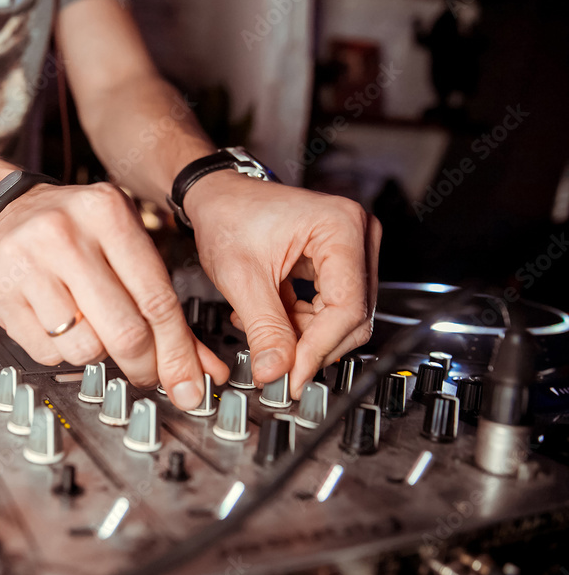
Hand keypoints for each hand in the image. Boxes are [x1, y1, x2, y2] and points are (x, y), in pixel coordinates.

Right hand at [0, 182, 227, 409]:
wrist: (7, 211)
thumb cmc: (77, 232)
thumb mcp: (127, 247)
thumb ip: (165, 307)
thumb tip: (202, 368)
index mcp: (106, 212)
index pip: (156, 299)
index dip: (177, 351)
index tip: (188, 383)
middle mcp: (63, 233)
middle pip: (124, 331)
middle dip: (143, 365)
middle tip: (146, 372)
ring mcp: (26, 263)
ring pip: (85, 348)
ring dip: (96, 353)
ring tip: (90, 328)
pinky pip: (47, 352)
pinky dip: (61, 351)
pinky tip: (58, 325)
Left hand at [185, 171, 381, 397]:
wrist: (216, 198)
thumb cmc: (228, 216)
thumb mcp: (241, 277)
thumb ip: (264, 329)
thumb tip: (277, 371)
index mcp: (340, 226)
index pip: (346, 307)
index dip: (319, 348)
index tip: (292, 376)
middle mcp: (357, 235)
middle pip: (351, 315)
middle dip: (311, 344)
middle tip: (276, 365)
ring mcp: (351, 249)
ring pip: (341, 317)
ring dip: (302, 334)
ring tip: (260, 328)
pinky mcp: (338, 263)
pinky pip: (330, 309)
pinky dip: (300, 323)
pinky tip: (268, 317)